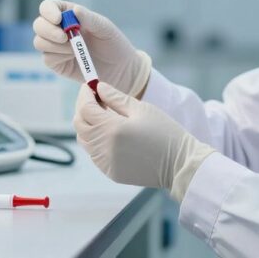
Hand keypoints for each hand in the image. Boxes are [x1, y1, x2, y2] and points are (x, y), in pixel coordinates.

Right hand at [32, 0, 151, 96]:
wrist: (120, 69)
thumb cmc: (113, 44)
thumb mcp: (104, 28)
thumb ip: (89, 18)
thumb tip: (75, 10)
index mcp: (68, 15)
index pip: (48, 7)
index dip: (48, 11)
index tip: (58, 19)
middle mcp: (58, 29)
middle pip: (39, 25)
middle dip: (48, 30)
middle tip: (65, 37)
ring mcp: (56, 47)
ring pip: (39, 42)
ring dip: (54, 45)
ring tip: (74, 49)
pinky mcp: (57, 63)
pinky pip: (47, 58)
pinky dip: (58, 56)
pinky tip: (73, 57)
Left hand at [74, 82, 215, 200]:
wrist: (179, 164)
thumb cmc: (164, 132)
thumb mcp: (141, 109)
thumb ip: (116, 97)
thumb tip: (99, 87)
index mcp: (111, 129)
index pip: (85, 108)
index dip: (84, 95)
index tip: (90, 86)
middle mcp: (103, 148)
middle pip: (79, 124)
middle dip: (83, 108)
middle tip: (94, 98)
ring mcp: (105, 162)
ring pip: (85, 139)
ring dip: (89, 125)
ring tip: (104, 114)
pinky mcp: (110, 172)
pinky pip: (94, 153)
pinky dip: (96, 140)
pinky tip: (110, 133)